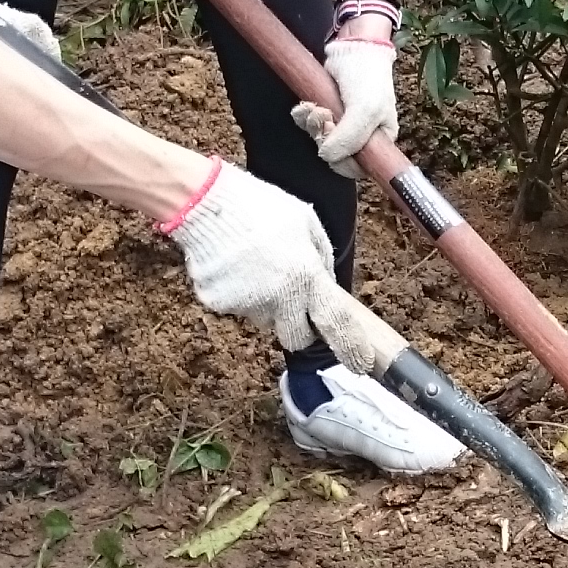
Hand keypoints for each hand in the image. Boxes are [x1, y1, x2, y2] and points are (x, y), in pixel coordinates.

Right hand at [158, 163, 340, 350]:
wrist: (207, 203)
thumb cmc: (260, 206)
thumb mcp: (307, 222)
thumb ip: (321, 256)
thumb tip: (327, 282)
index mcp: (307, 275)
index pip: (336, 323)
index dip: (350, 348)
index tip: (360, 364)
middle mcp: (279, 298)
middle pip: (296, 338)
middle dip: (298, 326)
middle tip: (291, 297)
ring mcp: (247, 305)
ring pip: (264, 319)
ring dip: (265, 303)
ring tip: (254, 264)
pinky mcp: (218, 305)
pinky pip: (236, 307)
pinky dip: (237, 292)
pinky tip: (233, 265)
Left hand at [289, 34, 397, 177]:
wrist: (352, 48)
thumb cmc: (367, 78)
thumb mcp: (365, 111)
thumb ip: (349, 139)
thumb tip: (327, 156)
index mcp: (379, 141)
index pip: (358, 169)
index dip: (342, 160)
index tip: (333, 143)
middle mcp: (361, 137)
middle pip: (334, 156)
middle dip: (324, 138)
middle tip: (324, 118)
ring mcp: (342, 125)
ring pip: (319, 141)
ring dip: (312, 125)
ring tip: (317, 107)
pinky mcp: (326, 113)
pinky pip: (309, 125)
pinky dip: (304, 116)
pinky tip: (308, 104)